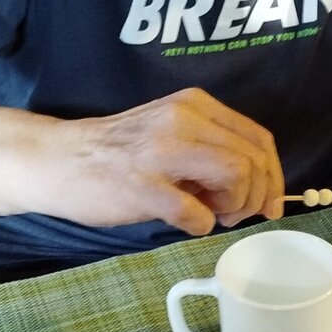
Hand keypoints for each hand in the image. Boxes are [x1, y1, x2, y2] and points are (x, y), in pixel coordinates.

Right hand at [52, 88, 284, 235]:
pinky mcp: (142, 185)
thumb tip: (259, 187)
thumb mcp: (171, 133)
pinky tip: (184, 221)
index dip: (274, 176)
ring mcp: (161, 150)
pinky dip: (200, 225)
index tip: (269, 203)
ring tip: (210, 213)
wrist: (57, 159)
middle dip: (257, 196)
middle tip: (233, 213)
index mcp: (195, 105)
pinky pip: (197, 214)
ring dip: (233, 208)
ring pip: (237, 177)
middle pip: (255, 160)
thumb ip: (212, 149)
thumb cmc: (117, 154)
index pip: (259, 138)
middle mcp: (183, 119)